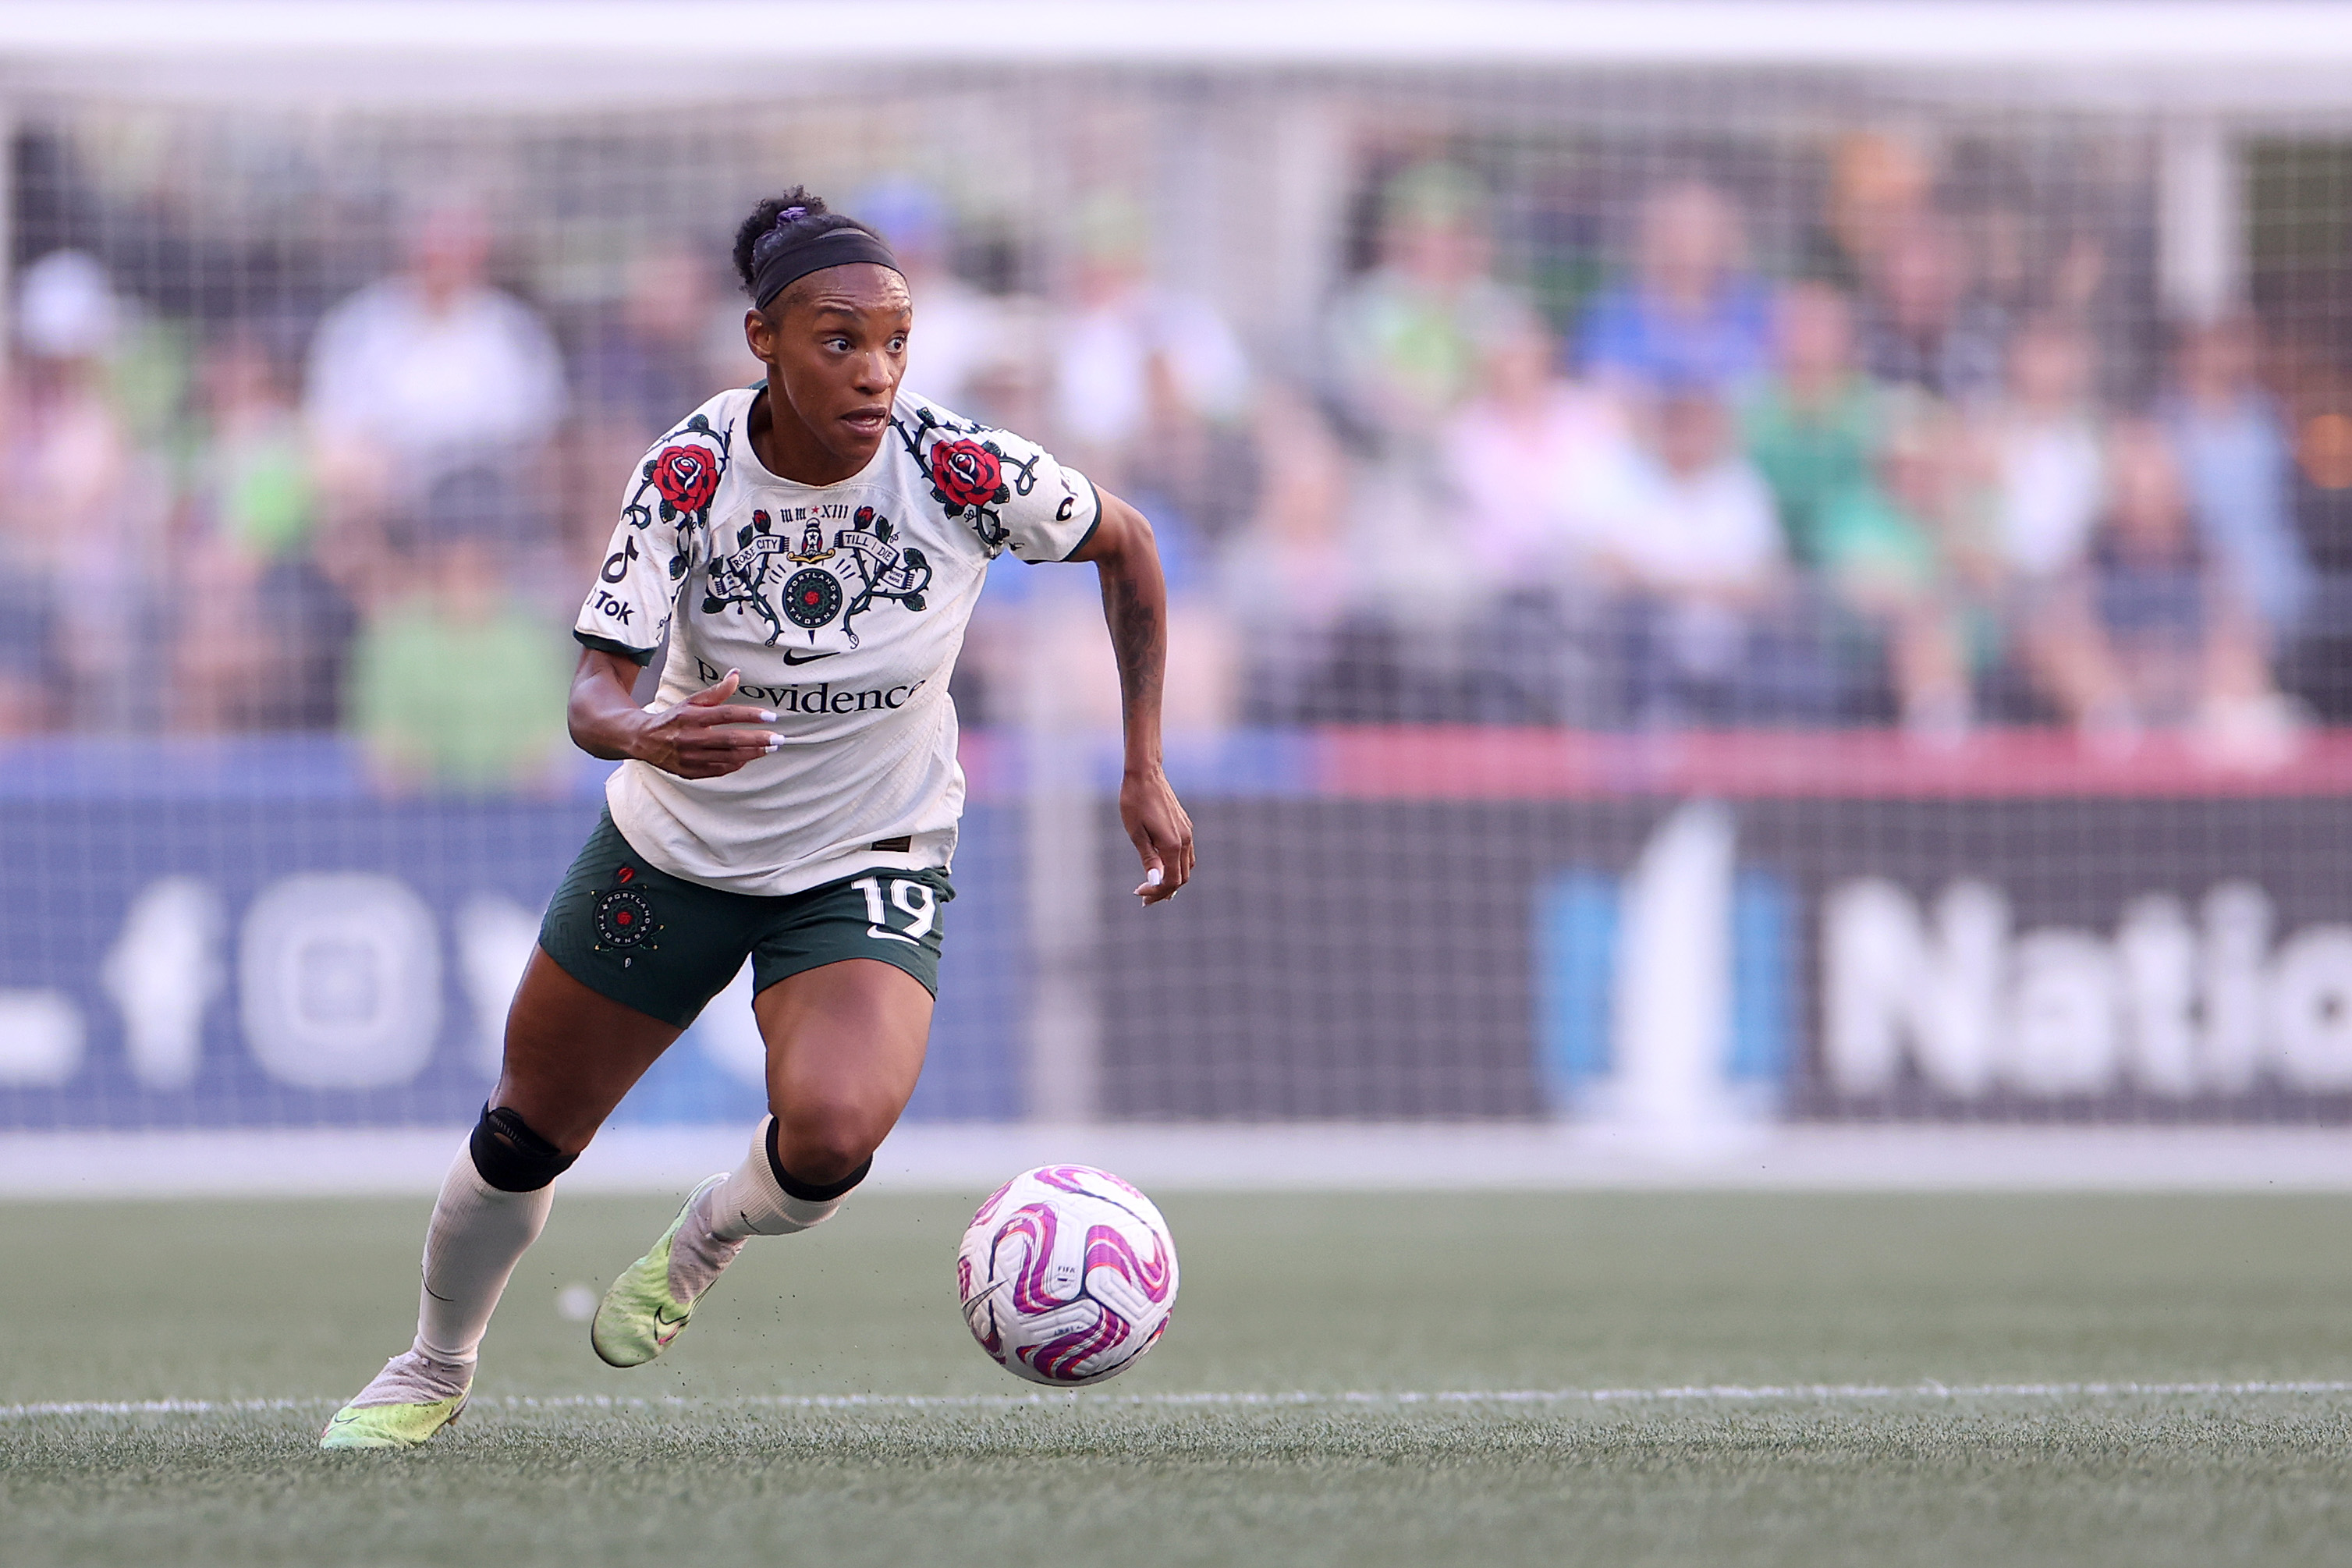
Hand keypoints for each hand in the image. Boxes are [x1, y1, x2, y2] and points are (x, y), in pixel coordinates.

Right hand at [627, 668, 781, 779]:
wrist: (644, 741)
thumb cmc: (673, 718)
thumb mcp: (692, 701)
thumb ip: (716, 692)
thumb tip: (736, 674)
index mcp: (691, 717)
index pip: (726, 714)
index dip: (750, 715)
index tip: (771, 717)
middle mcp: (690, 738)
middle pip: (730, 740)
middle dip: (758, 739)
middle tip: (779, 738)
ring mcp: (691, 758)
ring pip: (728, 757)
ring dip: (753, 753)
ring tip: (770, 748)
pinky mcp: (691, 772)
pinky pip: (720, 769)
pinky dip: (737, 764)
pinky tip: (750, 757)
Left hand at [1122, 764, 1193, 905]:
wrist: (1145, 774)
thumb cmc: (1135, 802)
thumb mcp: (1136, 833)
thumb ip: (1148, 859)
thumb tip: (1155, 882)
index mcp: (1172, 845)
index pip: (1171, 881)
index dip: (1157, 892)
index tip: (1139, 893)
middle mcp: (1185, 840)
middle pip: (1181, 878)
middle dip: (1164, 891)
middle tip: (1144, 898)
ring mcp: (1187, 833)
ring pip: (1186, 866)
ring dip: (1172, 880)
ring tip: (1154, 888)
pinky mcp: (1185, 826)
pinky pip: (1186, 854)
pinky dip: (1176, 866)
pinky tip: (1162, 867)